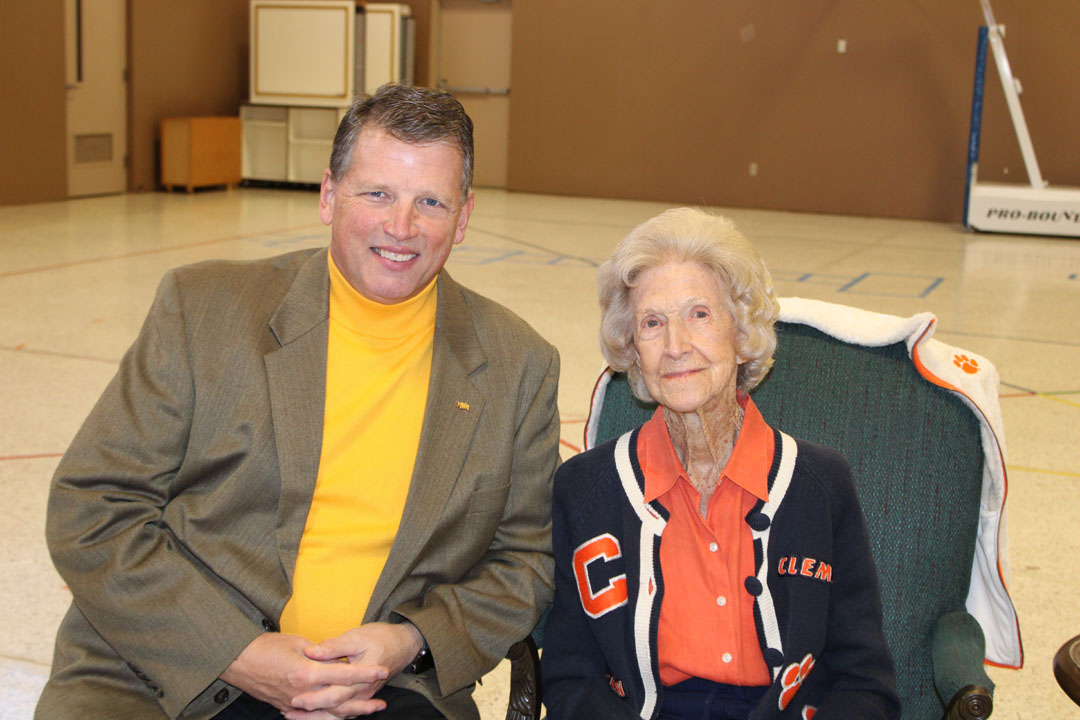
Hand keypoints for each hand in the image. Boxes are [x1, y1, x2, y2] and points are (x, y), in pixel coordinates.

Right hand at [220, 632, 387, 714]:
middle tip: (382, 703)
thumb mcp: (296, 641)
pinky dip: (329, 717)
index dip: (364, 673)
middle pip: (339, 700)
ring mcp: (294, 703)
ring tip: (368, 711)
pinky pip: (313, 717)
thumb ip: (320, 652)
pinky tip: (342, 716)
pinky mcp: (287, 707)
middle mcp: (302, 691)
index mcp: (306, 671)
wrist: (238, 661)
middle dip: (362, 701)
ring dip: (350, 713)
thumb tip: (337, 658)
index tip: (381, 671)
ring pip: (328, 714)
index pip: (343, 674)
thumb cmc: (266, 646)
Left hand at [284, 622, 424, 718]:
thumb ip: (333, 647)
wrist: (404, 644)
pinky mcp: (360, 696)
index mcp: (360, 680)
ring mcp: (362, 697)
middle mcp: (361, 693)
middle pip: (333, 710)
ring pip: (337, 714)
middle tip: (287, 711)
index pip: (334, 695)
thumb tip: (310, 651)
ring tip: (293, 716)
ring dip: (316, 717)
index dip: (314, 699)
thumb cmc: (381, 638)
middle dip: (310, 713)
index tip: (294, 699)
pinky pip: (343, 711)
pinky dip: (327, 714)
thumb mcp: (357, 637)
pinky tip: (311, 714)